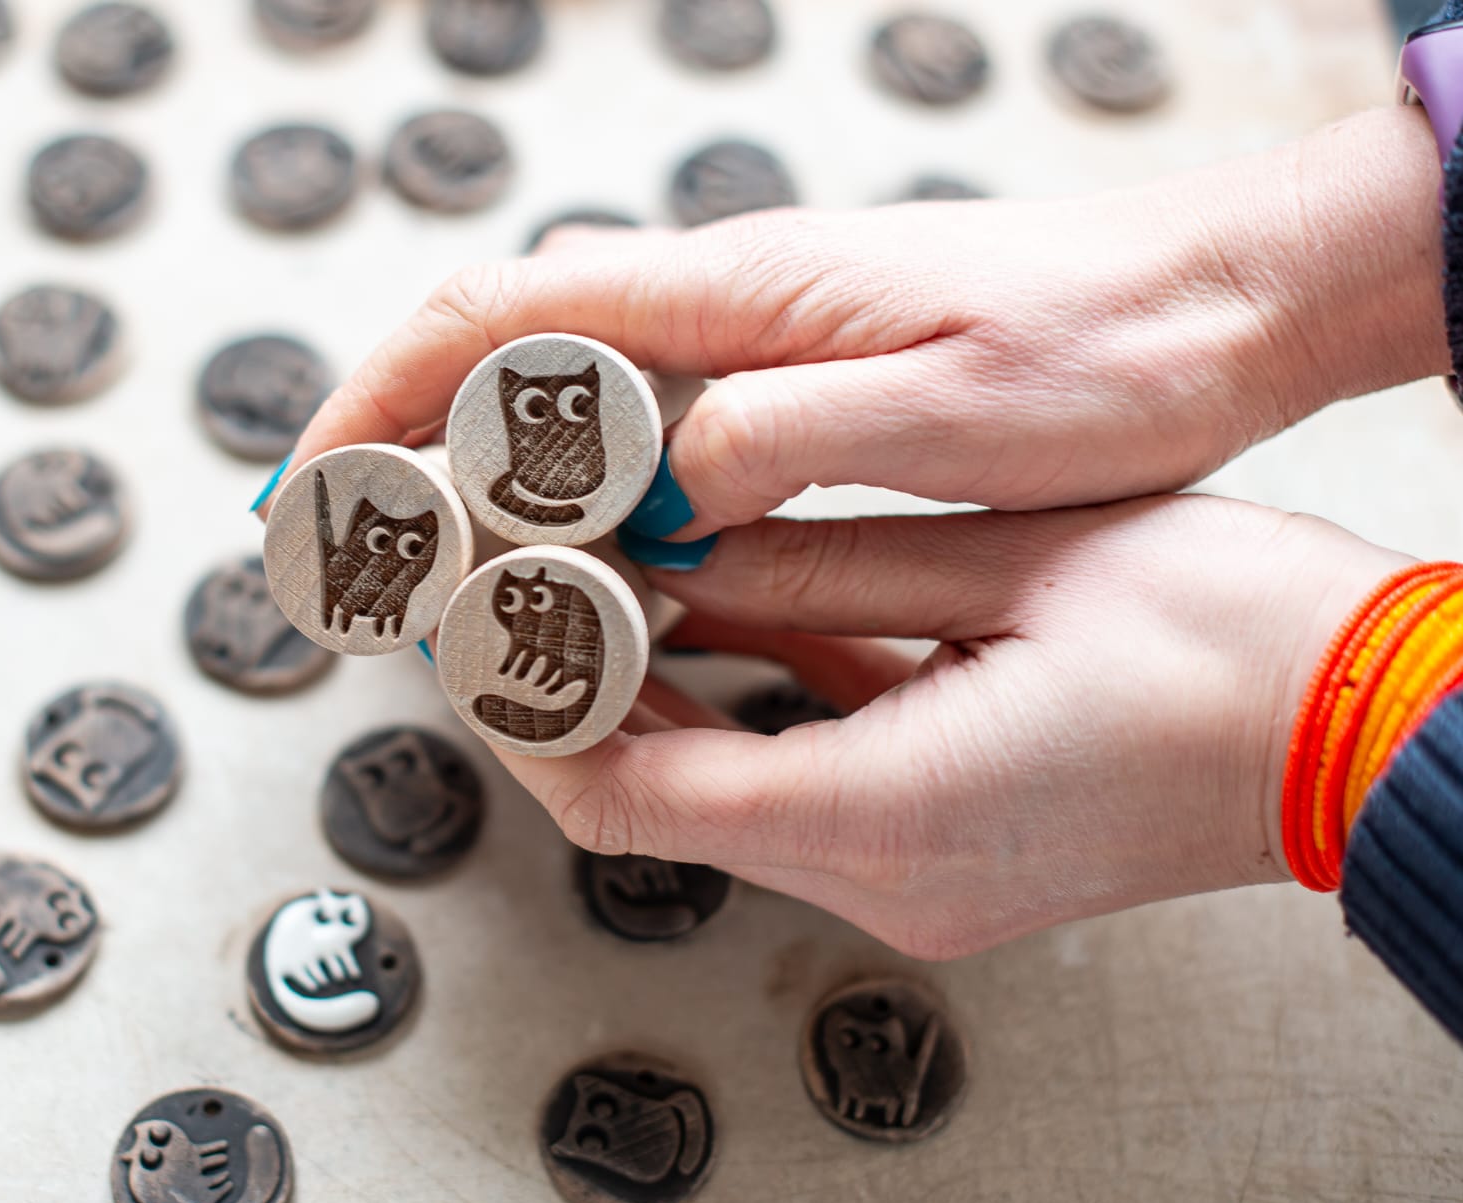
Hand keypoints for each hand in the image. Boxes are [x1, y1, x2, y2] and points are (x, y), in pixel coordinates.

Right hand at [277, 107, 1440, 535]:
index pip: (506, 316)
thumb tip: (654, 491)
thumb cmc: (1109, 346)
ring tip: (433, 571)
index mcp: (742, 293)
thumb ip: (783, 439)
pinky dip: (584, 488)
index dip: (384, 394)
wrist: (1226, 300)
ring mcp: (760, 336)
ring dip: (482, 471)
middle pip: (507, 342)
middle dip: (399, 434)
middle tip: (348, 547)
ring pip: (571, 390)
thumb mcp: (949, 409)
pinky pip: (649, 424)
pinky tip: (587, 556)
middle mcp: (731, 301)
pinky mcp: (800, 377)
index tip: (314, 485)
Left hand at [484, 496, 1404, 957]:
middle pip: (655, 803)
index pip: (623, 794)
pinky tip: (738, 615)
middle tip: (526, 579)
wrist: (1374, 729)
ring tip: (609, 582)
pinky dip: (752, 711)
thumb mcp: (1005, 565)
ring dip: (658, 701)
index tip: (482, 622)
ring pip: (720, 797)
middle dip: (575, 696)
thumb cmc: (1231, 642)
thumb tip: (676, 543)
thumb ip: (817, 568)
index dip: (528, 711)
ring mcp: (913, 885)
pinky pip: (803, 788)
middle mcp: (880, 879)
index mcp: (880, 816)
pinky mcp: (944, 858)